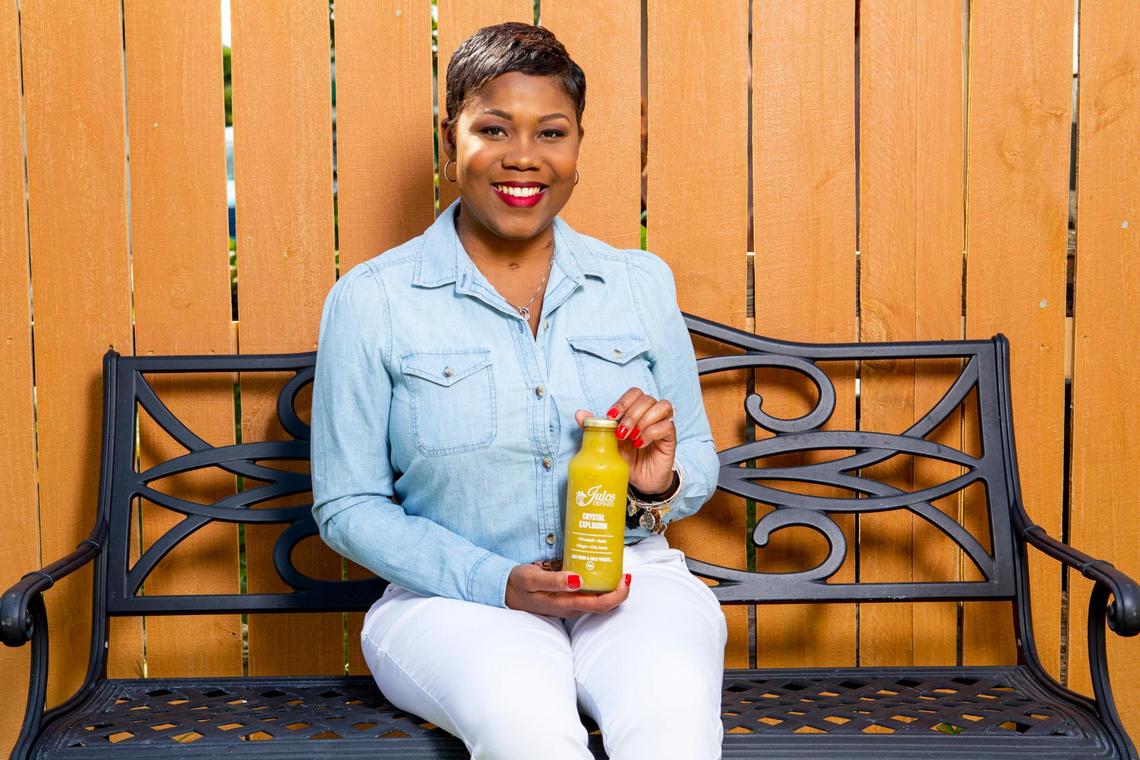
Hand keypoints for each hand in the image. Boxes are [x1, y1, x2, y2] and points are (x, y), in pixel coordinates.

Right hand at [504, 563, 631, 617]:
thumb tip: (579, 580)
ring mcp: (568, 605)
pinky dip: (598, 585)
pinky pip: (587, 595)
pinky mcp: (565, 599)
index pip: (600, 605)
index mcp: (565, 604)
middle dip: (619, 591)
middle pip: (603, 605)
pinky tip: (598, 571)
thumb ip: (553, 581)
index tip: (625, 578)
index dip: (617, 595)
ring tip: (615, 568)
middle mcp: (570, 607)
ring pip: (596, 600)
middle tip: (625, 572)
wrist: (502, 592)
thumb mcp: (531, 578)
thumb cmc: (517, 584)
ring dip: (609, 588)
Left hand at [575, 388, 675, 494]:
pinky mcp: (670, 438)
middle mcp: (651, 415)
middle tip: (620, 434)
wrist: (641, 482)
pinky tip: (640, 444)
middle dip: (631, 415)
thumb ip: (596, 428)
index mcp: (636, 412)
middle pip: (646, 399)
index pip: (635, 393)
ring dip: (644, 420)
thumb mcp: (608, 444)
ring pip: (661, 406)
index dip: (623, 402)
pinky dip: (652, 432)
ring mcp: (662, 425)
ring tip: (632, 438)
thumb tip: (579, 414)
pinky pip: (667, 426)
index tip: (611, 417)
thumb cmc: (626, 460)